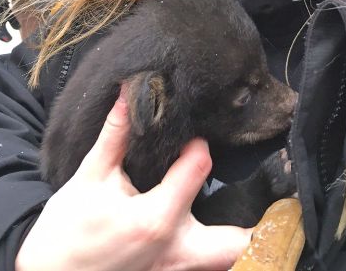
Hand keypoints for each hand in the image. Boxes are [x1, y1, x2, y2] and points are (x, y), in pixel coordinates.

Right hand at [16, 92, 250, 270]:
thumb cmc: (67, 230)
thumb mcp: (90, 177)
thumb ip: (115, 135)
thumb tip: (128, 92)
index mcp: (158, 217)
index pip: (198, 168)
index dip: (196, 146)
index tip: (189, 138)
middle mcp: (176, 249)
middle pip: (236, 242)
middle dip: (259, 222)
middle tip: (278, 198)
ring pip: (227, 261)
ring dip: (244, 241)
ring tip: (263, 219)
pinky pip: (205, 269)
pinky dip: (219, 254)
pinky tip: (216, 231)